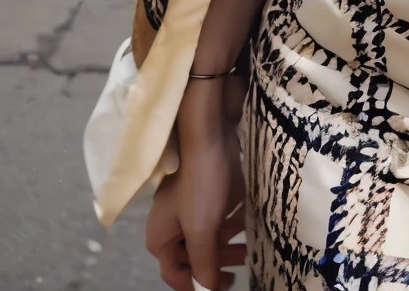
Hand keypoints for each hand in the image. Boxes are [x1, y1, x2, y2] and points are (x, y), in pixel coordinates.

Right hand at [147, 78, 247, 290]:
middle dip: (217, 262)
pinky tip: (246, 223)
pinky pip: (216, 218)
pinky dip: (230, 224)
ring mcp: (187, 208)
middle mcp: (170, 225)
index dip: (198, 286)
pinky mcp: (204, 193)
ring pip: (207, 237)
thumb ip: (204, 264)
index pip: (175, 275)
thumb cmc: (201, 184)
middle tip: (241, 264)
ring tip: (248, 246)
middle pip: (192, 257)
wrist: (210, 133)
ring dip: (227, 244)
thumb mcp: (202, 230)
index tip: (224, 287)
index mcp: (160, 238)